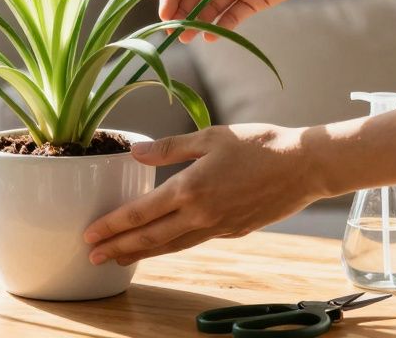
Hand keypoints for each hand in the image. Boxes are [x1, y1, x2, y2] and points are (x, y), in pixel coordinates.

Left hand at [83, 124, 322, 264]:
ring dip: (142, 253)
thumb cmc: (260, 144)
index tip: (90, 233)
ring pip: (172, 245)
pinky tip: (162, 245)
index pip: (141, 213)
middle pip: (150, 237)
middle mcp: (201, 214)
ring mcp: (218, 227)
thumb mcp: (211, 136)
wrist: (305, 166)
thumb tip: (135, 152)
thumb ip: (170, 147)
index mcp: (190, 188)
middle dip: (118, 247)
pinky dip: (172, 247)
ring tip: (118, 258)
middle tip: (92, 256)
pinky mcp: (234, 231)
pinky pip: (194, 241)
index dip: (112, 225)